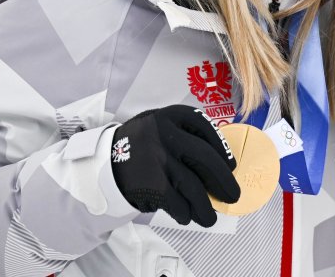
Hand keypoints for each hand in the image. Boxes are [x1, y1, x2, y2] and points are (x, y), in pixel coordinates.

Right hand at [110, 105, 239, 226]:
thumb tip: (222, 166)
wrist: (103, 163)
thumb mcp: (161, 129)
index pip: (205, 128)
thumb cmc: (141, 147)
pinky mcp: (151, 184)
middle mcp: (165, 135)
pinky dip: (185, 212)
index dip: (222, 149)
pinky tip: (187, 216)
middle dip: (223, 181)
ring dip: (205, 206)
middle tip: (232, 195)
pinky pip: (178, 202)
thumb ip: (187, 137)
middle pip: (206, 159)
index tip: (231, 165)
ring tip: (209, 217)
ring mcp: (158, 159)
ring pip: (194, 186)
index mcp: (170, 116)